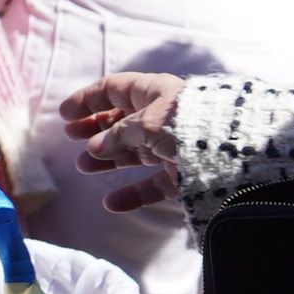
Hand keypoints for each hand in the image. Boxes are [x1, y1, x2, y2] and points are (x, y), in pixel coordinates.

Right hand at [56, 71, 188, 212]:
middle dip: (94, 127)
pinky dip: (131, 194)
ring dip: (106, 159)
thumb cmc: (185, 124)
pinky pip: (150, 185)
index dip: (88, 99)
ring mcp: (170, 147)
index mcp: (154, 93)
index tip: (64, 113)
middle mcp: (160, 118)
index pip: (114, 90)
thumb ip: (117, 134)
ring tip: (84, 166)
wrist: (229, 151)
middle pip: (120, 121)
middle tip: (70, 136)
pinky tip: (111, 203)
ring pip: (131, 152)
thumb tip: (94, 147)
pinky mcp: (179, 175)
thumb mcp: (145, 122)